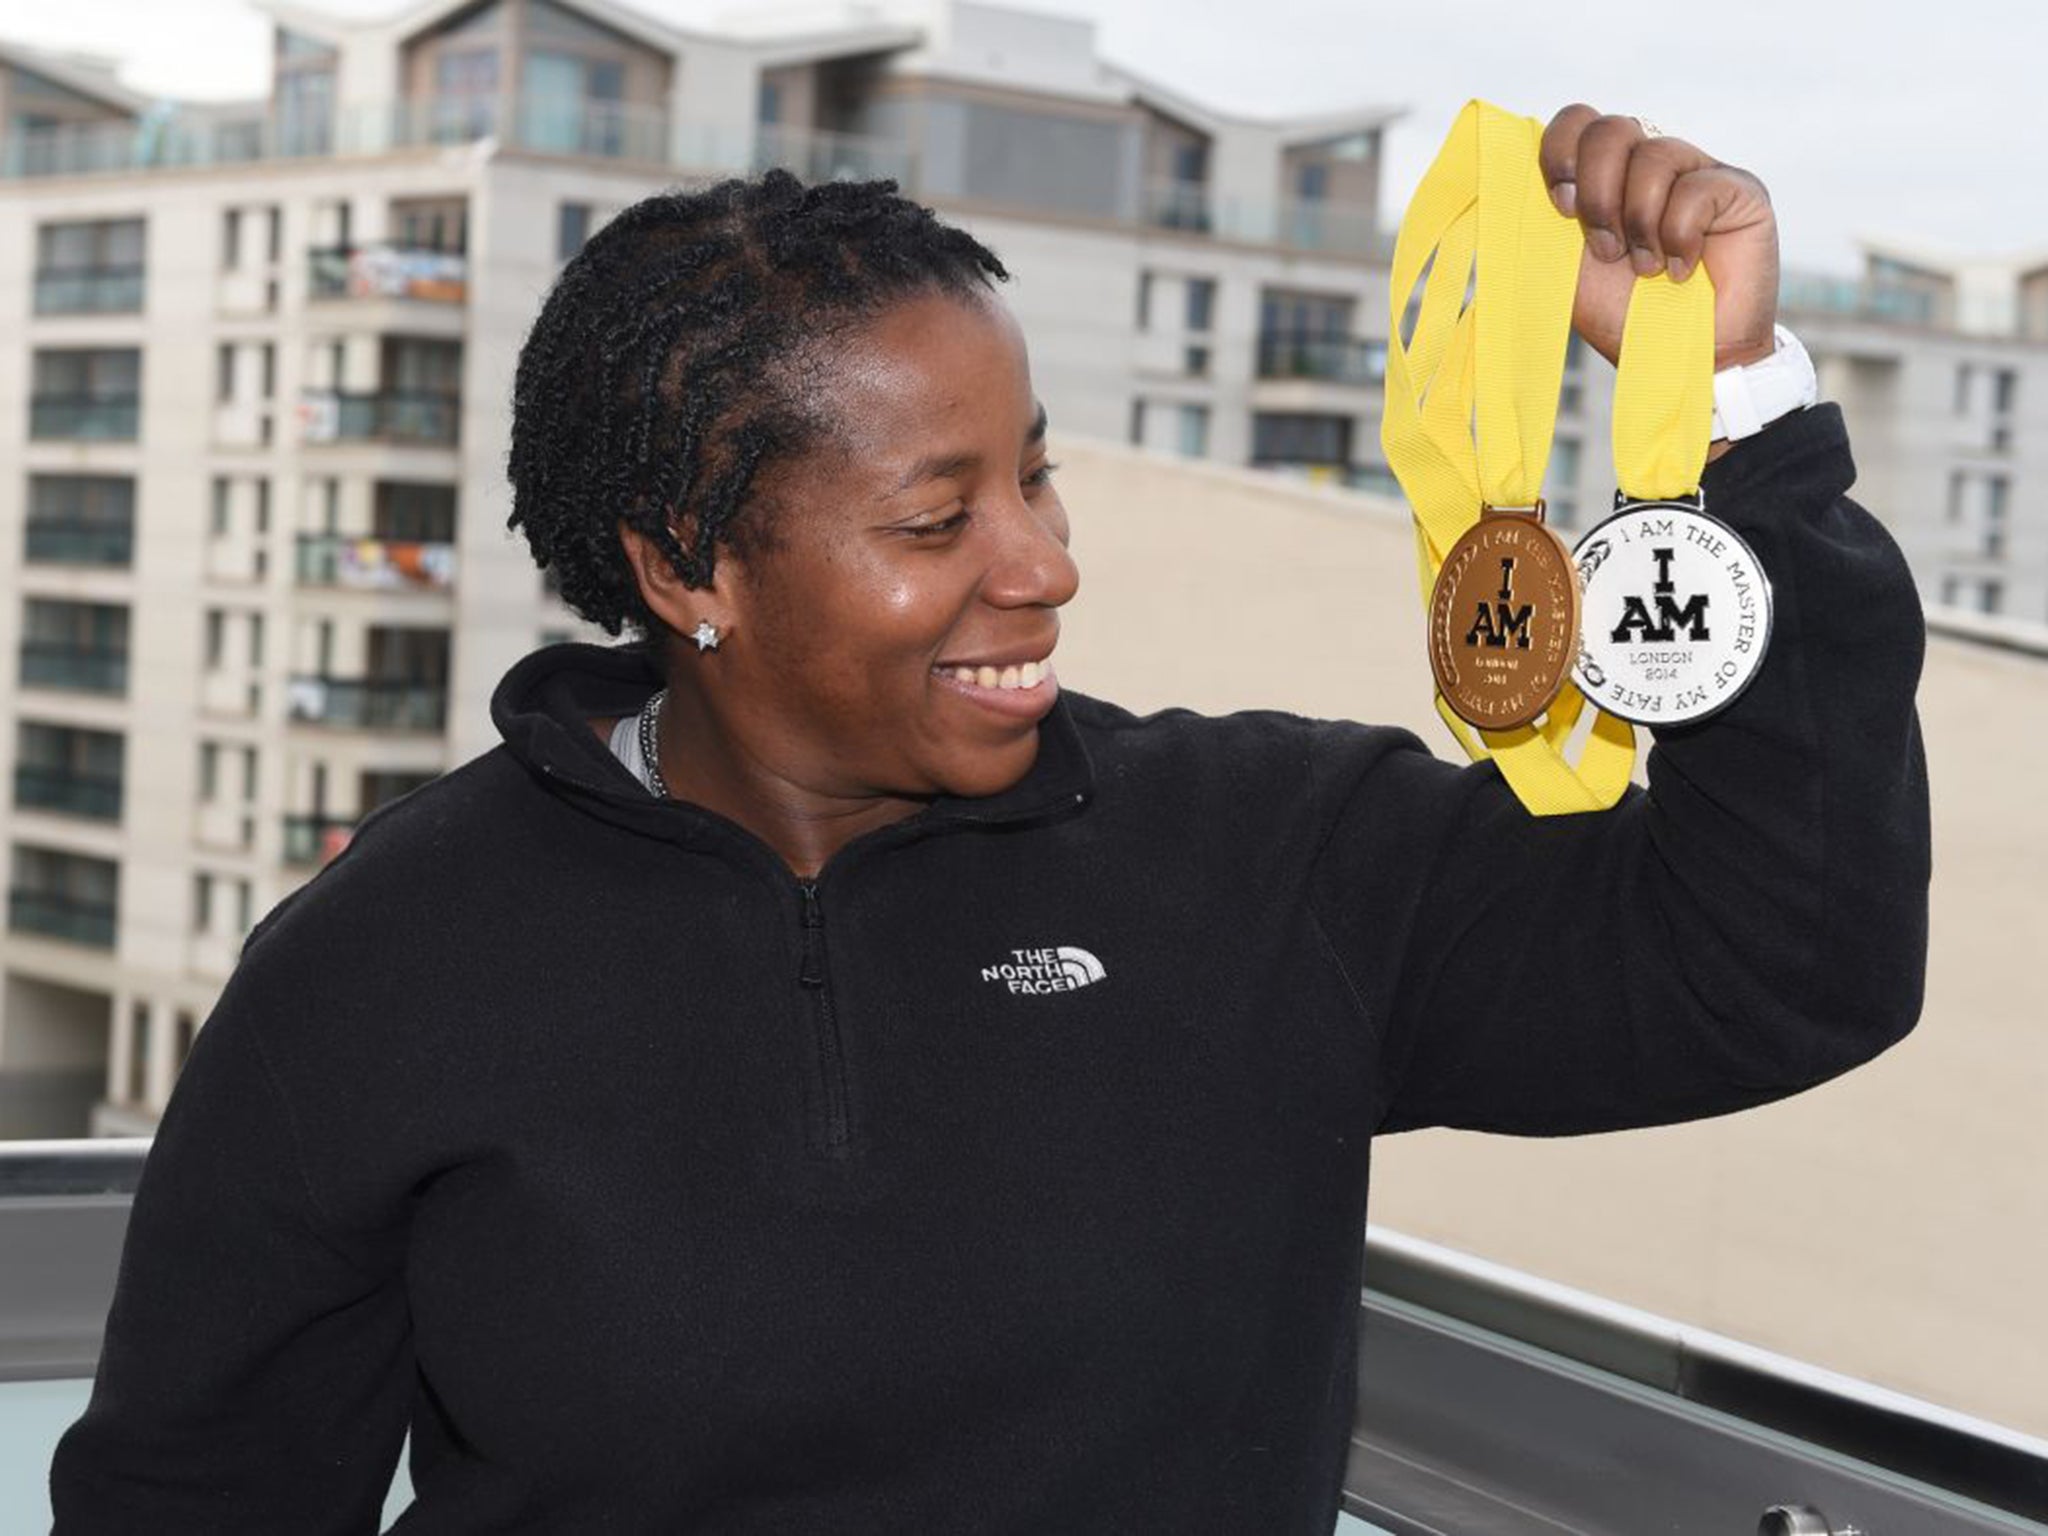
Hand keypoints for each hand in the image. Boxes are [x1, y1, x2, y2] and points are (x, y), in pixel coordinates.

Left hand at [1539, 105, 1779, 375]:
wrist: (1680, 359)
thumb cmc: (1623, 316)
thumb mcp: (1564, 270)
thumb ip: (1540, 224)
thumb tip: (1504, 178)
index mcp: (1606, 175)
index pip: (1577, 122)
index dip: (1560, 153)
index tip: (1561, 207)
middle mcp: (1651, 163)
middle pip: (1611, 129)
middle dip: (1597, 195)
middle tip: (1606, 250)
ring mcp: (1697, 171)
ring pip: (1652, 156)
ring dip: (1638, 225)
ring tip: (1646, 269)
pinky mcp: (1739, 190)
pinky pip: (1694, 189)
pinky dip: (1678, 239)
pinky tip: (1681, 271)